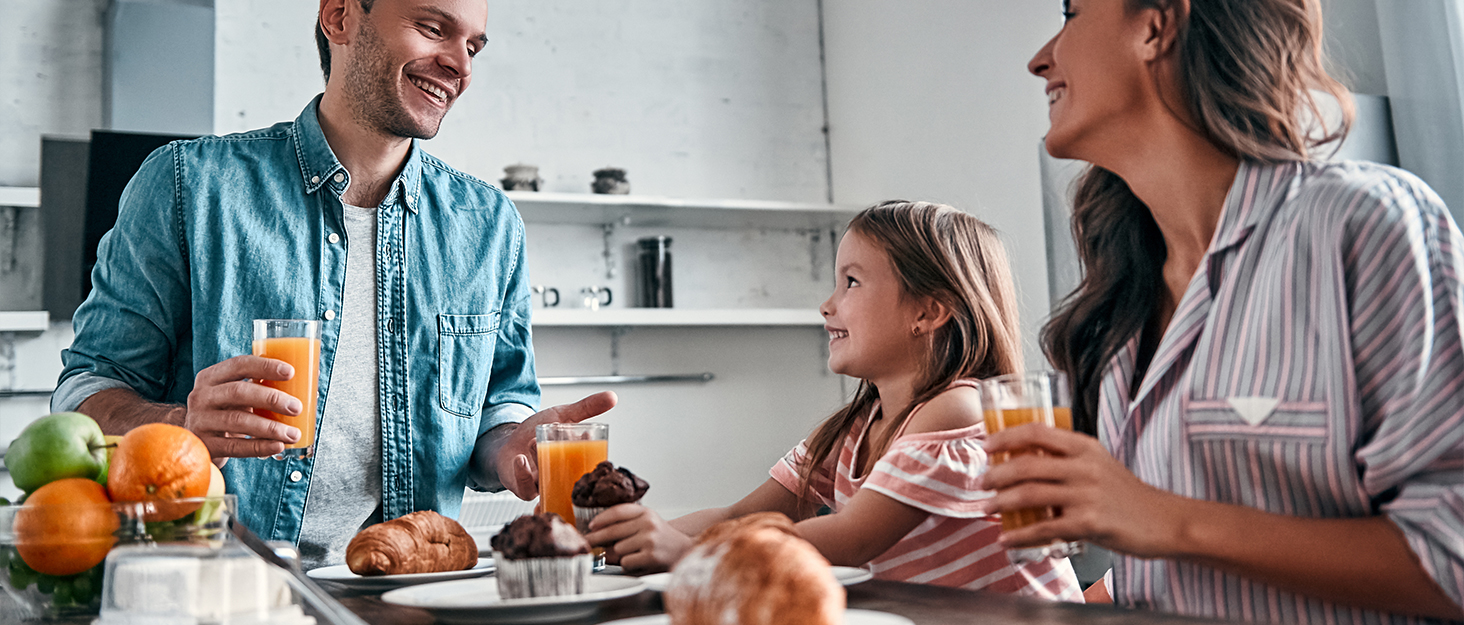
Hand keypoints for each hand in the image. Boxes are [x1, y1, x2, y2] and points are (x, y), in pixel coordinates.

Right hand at [185, 355, 303, 459]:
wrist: (196, 441)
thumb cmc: (226, 411)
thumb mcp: (235, 395)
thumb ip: (259, 387)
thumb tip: (308, 382)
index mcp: (211, 377)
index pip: (239, 365)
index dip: (265, 366)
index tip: (291, 372)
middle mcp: (201, 396)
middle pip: (238, 392)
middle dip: (272, 399)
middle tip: (297, 407)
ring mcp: (200, 421)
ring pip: (238, 421)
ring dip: (270, 428)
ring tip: (293, 434)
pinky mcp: (204, 445)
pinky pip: (235, 446)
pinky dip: (259, 447)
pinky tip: (277, 447)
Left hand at [493, 391, 617, 498]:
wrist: (508, 440)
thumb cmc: (535, 432)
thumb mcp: (563, 415)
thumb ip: (587, 408)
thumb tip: (612, 396)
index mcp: (574, 462)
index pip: (590, 464)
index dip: (591, 454)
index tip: (585, 436)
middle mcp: (561, 476)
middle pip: (572, 480)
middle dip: (570, 464)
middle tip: (564, 443)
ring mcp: (543, 484)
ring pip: (548, 482)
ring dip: (540, 462)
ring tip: (532, 442)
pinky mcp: (524, 489)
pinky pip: (526, 489)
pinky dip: (523, 474)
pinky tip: (520, 459)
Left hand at [584, 503, 693, 572]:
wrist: (685, 551)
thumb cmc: (662, 538)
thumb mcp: (647, 523)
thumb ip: (626, 524)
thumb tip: (596, 535)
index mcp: (646, 512)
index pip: (618, 512)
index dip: (601, 519)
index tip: (591, 526)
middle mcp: (648, 523)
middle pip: (612, 531)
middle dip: (596, 538)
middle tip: (588, 542)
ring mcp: (649, 539)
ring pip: (617, 549)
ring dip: (619, 555)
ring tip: (634, 555)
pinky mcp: (650, 556)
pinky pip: (625, 562)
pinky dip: (628, 565)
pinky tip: (639, 562)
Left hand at [980, 424, 1186, 558]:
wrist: (1163, 521)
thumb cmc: (1126, 494)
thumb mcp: (1099, 464)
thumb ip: (1067, 460)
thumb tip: (1023, 463)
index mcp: (1085, 446)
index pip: (1036, 432)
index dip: (1005, 437)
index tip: (985, 446)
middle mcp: (1084, 467)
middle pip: (1026, 465)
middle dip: (996, 475)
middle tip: (980, 484)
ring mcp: (1087, 495)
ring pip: (1030, 495)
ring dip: (1001, 503)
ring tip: (986, 509)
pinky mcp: (1089, 523)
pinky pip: (1044, 528)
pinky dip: (1020, 534)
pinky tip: (1006, 538)